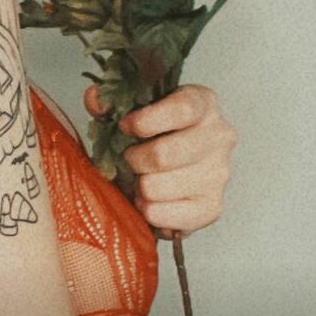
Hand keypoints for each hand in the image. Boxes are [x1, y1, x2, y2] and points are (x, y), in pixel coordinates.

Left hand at [84, 83, 237, 239]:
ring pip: (159, 187)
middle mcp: (219, 136)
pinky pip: (168, 216)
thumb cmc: (152, 129)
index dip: (147, 120)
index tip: (124, 126)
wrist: (171, 160)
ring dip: (139, 186)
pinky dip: (149, 210)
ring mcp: (219, 173)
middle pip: (164, 155)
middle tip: (127, 159)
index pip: (182, 110)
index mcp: (202, 102)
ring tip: (138, 179)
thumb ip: (109, 100)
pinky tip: (147, 200)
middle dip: (134, 159)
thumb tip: (96, 101)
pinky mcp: (212, 206)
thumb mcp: (131, 106)